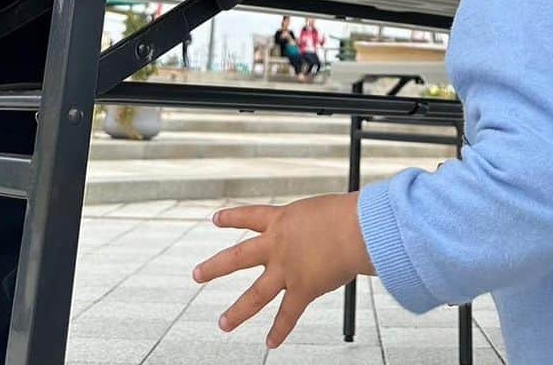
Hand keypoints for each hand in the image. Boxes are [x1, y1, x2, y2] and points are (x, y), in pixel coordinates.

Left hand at [193, 195, 372, 347]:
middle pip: (237, 258)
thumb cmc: (349, 214)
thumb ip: (315, 225)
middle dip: (214, 268)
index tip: (215, 219)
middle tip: (196, 274)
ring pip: (255, 295)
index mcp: (282, 220)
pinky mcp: (303, 289)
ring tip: (223, 323)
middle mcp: (277, 245)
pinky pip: (288, 315)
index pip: (250, 216)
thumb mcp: (322, 210)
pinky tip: (271, 343)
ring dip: (237, 312)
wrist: (356, 228)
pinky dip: (280, 331)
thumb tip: (328, 232)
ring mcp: (287, 269)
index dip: (231, 217)